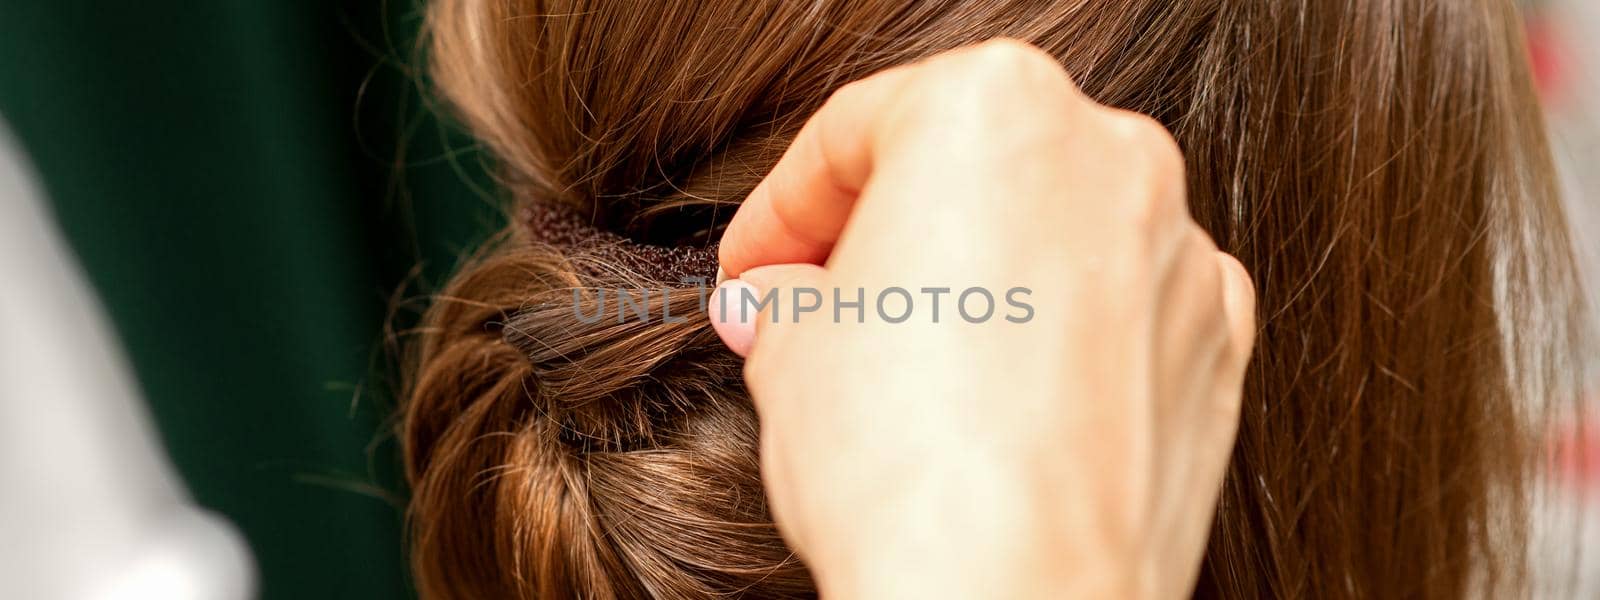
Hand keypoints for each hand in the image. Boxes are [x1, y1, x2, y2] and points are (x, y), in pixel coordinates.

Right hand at [712, 39, 1255, 598]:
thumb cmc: (903, 460)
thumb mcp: (791, 350)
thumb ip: (789, 295)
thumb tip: (783, 300)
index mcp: (995, 108)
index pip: (855, 134)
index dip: (782, 209)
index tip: (756, 266)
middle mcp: (1109, 156)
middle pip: (965, 171)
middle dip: (882, 236)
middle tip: (814, 305)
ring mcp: (1176, 252)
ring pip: (1048, 237)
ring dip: (974, 285)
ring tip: (903, 368)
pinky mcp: (1215, 346)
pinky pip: (1118, 311)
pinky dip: (1059, 338)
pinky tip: (1001, 402)